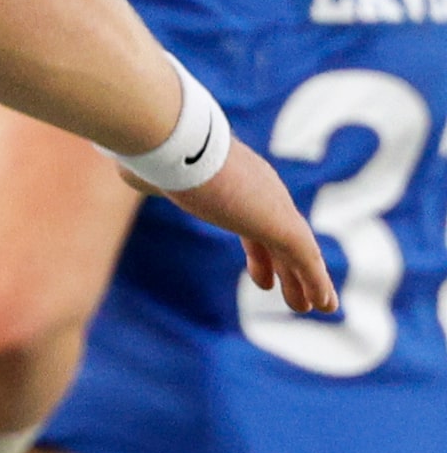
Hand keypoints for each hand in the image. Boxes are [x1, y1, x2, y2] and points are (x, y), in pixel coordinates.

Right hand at [161, 141, 335, 313]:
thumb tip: (128, 171)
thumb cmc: (157, 153)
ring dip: (307, 281)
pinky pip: (306, 259)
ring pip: (298, 250)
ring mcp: (274, 207)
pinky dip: (316, 281)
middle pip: (278, 237)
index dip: (260, 254)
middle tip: (292, 295)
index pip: (252, 221)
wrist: (178, 144)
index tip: (263, 277)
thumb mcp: (151, 165)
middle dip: (285, 268)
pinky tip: (324, 304)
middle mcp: (260, 190)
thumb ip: (149, 174)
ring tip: (316, 307)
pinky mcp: (283, 225)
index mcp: (233, 179)